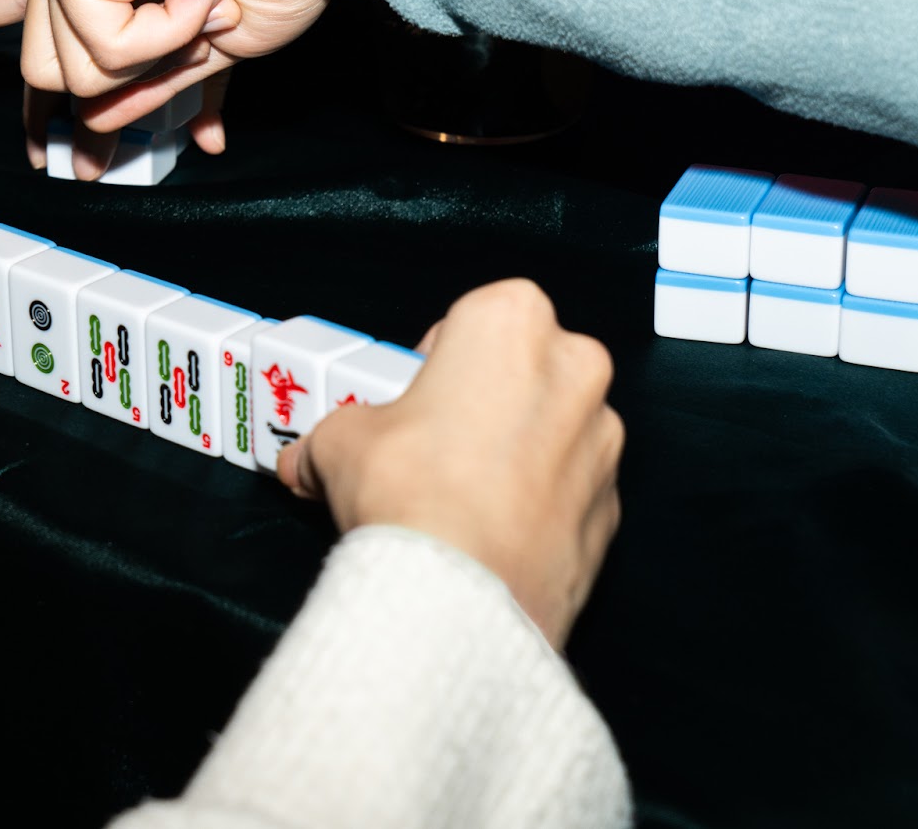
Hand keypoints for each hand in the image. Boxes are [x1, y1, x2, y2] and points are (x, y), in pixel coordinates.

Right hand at [276, 280, 624, 650]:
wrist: (460, 598)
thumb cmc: (412, 498)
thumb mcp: (338, 445)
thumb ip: (331, 438)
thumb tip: (306, 460)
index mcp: (511, 322)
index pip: (472, 318)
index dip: (436, 359)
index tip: (413, 396)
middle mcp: (573, 369)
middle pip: (522, 370)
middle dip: (483, 402)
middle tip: (431, 446)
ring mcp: (602, 441)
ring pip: (553, 430)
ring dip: (515, 453)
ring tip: (458, 499)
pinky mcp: (612, 507)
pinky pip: (568, 491)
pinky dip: (537, 506)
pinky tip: (491, 535)